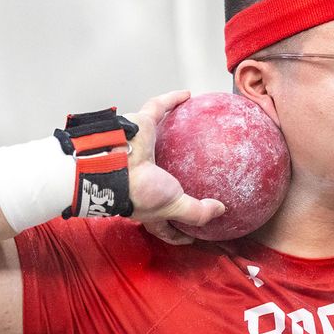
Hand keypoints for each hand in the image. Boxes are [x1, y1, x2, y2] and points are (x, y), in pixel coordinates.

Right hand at [124, 90, 224, 243]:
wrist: (113, 164)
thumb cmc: (137, 190)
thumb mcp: (173, 207)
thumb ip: (197, 212)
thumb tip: (220, 211)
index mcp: (147, 205)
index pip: (163, 225)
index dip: (176, 233)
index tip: (190, 236)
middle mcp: (142, 177)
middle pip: (161, 178)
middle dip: (173, 179)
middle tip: (191, 178)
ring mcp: (141, 150)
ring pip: (159, 140)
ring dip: (173, 133)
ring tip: (191, 133)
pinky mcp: (139, 125)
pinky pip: (158, 108)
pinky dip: (172, 100)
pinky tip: (187, 96)